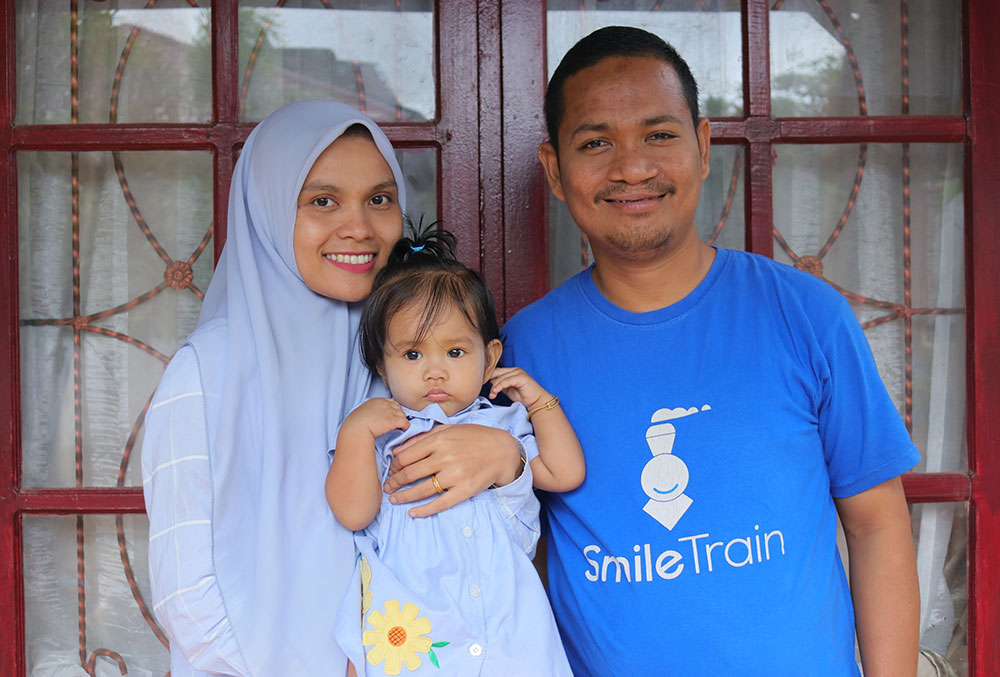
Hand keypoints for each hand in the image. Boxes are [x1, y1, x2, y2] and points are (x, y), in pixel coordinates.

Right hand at [341, 398, 409, 439]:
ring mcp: (389, 411)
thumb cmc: (355, 425)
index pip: (390, 402)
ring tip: (400, 427)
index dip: (393, 409)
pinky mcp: (393, 420)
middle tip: (397, 422)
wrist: (355, 430)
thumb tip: (370, 418)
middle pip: (398, 407)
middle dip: (399, 414)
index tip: (392, 415)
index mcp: (375, 401)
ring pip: (403, 415)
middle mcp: (384, 404)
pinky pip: (405, 422)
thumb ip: (368, 412)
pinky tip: (403, 430)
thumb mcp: (360, 413)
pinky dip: (405, 426)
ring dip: (402, 421)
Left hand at [384, 424, 522, 517]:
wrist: (502, 451)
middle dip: (394, 482)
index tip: (390, 471)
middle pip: (410, 474)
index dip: (394, 466)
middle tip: (387, 487)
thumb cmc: (475, 438)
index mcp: (439, 440)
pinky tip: (413, 513)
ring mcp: (455, 475)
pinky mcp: (464, 490)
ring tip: (394, 500)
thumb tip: (399, 450)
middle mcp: (445, 457)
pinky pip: (440, 503)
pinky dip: (424, 510)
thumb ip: (424, 438)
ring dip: (404, 497)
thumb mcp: (449, 429)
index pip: (406, 456)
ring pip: (421, 490)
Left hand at [488, 366, 549, 409]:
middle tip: (487, 391)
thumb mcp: (508, 390)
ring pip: (500, 377)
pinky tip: (495, 392)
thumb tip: (489, 382)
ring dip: (494, 387)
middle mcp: (514, 370)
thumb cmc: (523, 396)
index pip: (496, 371)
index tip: (481, 385)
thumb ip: (500, 385)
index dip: (488, 377)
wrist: (536, 401)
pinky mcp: (521, 377)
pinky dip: (499, 386)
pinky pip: (506, 380)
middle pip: (496, 372)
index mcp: (511, 371)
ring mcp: (518, 372)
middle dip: (489, 381)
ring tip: (492, 395)